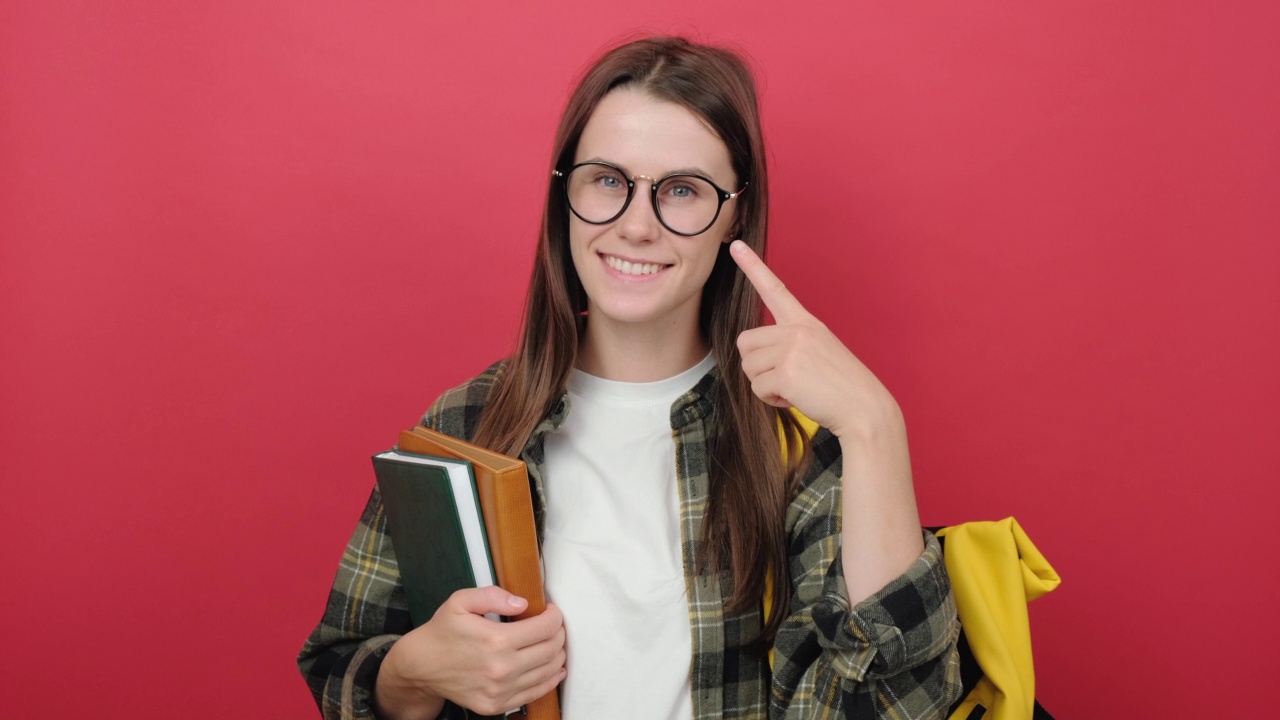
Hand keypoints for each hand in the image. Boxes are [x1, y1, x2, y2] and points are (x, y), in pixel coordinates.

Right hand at [375, 586, 566, 719]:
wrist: (421, 666)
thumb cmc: (443, 631)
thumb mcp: (461, 601)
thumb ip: (493, 596)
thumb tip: (522, 603)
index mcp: (495, 640)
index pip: (545, 628)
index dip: (555, 617)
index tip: (552, 612)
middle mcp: (501, 668)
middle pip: (550, 649)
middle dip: (558, 634)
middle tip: (554, 626)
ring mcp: (500, 690)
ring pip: (547, 672)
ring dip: (557, 655)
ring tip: (554, 644)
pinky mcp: (497, 705)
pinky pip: (535, 693)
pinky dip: (550, 680)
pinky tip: (554, 669)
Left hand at [730, 240, 900, 439]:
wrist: (864, 408)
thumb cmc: (841, 386)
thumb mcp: (818, 351)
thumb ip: (789, 345)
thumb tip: (755, 356)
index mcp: (805, 322)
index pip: (775, 289)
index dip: (752, 267)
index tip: (736, 245)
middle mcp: (797, 330)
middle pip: (745, 343)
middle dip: (756, 366)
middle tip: (784, 377)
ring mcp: (792, 349)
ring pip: (748, 367)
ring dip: (764, 384)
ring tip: (794, 388)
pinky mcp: (787, 372)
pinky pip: (757, 388)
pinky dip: (771, 399)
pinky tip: (795, 398)